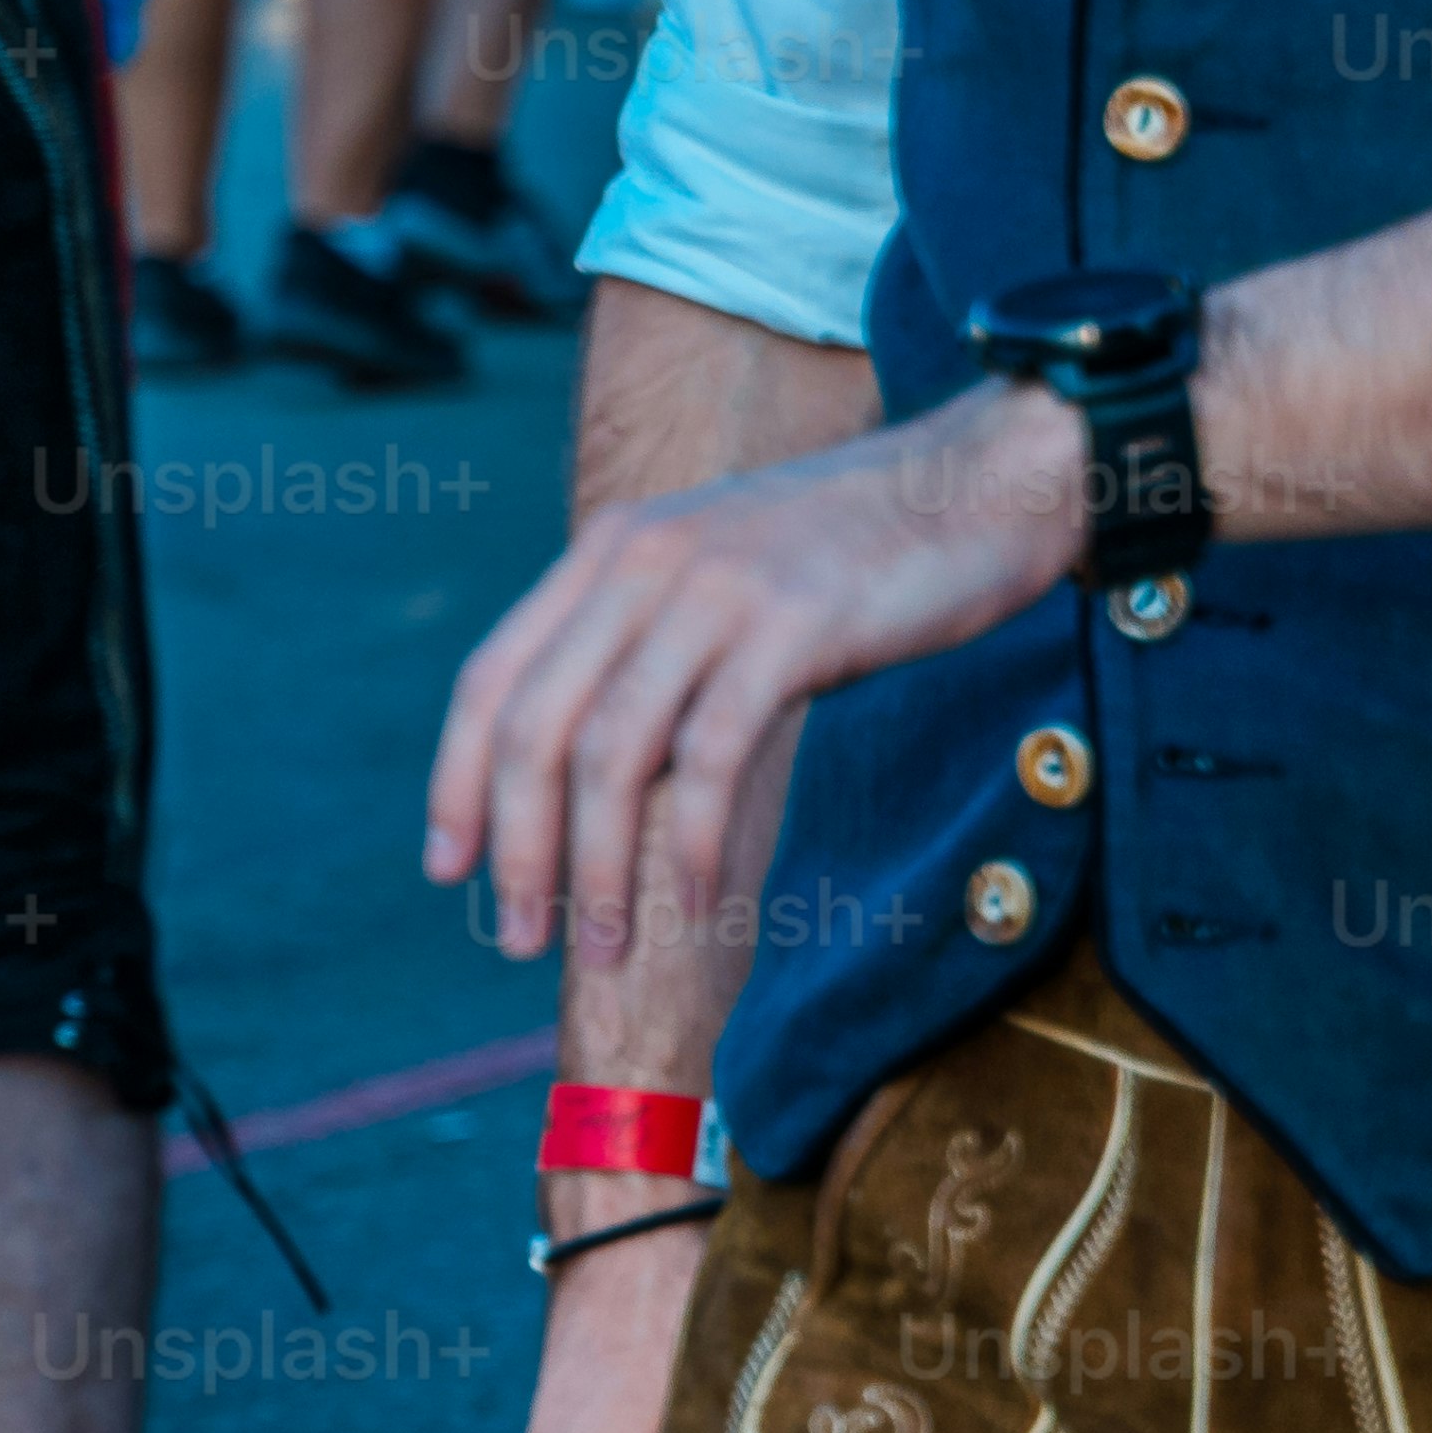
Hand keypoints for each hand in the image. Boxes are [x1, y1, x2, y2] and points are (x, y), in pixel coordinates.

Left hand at [427, 382, 1083, 958]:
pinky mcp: (793, 624)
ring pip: (610, 753)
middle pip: (535, 728)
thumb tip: (584, 774)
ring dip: (597, 869)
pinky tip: (693, 904)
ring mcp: (716, 589)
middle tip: (515, 937)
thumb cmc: (855, 554)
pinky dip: (688, 843)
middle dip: (515, 847)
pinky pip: (711, 756)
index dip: (456, 781)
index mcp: (608, 551)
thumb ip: (645, 645)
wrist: (984, 483)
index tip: (447, 869)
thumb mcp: (719, 577)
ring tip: (603, 949)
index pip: (491, 678)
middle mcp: (642, 561)